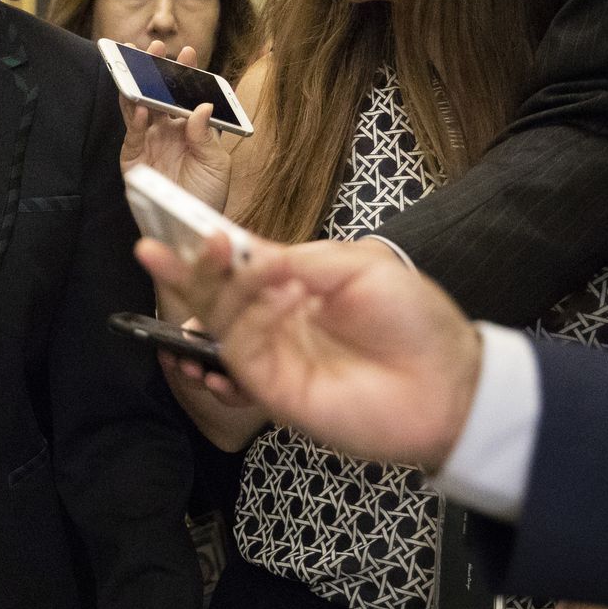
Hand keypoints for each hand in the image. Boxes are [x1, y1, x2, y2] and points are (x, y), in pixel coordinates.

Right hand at [120, 40, 232, 210]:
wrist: (192, 230)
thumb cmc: (208, 197)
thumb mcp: (217, 165)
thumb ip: (207, 136)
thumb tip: (200, 106)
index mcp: (190, 129)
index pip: (185, 95)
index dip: (186, 74)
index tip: (188, 52)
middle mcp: (167, 132)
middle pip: (158, 94)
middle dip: (156, 71)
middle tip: (156, 48)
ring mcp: (148, 144)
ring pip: (139, 107)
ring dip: (138, 86)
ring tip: (140, 65)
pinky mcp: (132, 160)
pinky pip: (132, 135)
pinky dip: (135, 119)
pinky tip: (142, 106)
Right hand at [139, 234, 481, 469]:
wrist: (448, 384)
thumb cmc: (415, 320)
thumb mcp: (359, 266)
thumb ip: (299, 259)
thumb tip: (249, 253)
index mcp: (297, 283)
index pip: (240, 262)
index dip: (208, 243)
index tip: (170, 218)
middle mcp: (277, 318)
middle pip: (216, 293)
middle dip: (187, 269)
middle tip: (160, 246)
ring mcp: (274, 355)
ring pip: (218, 322)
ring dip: (216, 290)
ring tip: (232, 265)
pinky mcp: (274, 390)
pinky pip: (237, 356)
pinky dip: (239, 328)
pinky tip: (259, 307)